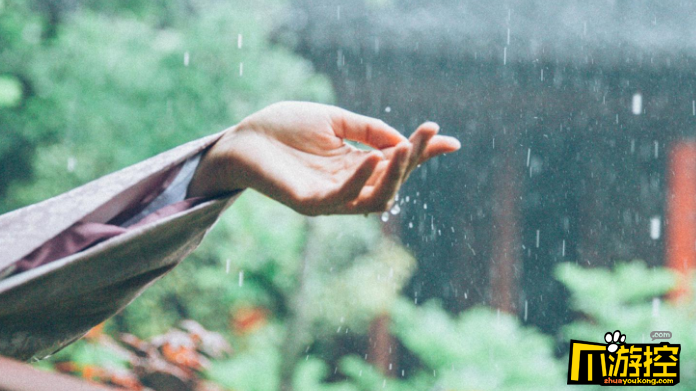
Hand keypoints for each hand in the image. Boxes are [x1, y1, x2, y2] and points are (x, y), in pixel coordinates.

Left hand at [187, 101, 459, 215]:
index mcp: (355, 166)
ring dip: (393, 173)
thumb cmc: (284, 128)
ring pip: (375, 196)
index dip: (421, 153)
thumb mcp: (334, 121)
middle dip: (412, 159)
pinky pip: (342, 197)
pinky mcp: (310, 203)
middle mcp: (347, 186)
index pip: (395, 163)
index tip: (448, 140)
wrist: (242, 137)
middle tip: (428, 134)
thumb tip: (405, 140)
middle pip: (392, 180)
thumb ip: (368, 130)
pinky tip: (374, 157)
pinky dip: (360, 179)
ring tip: (405, 147)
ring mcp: (330, 198)